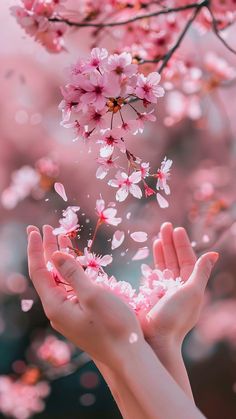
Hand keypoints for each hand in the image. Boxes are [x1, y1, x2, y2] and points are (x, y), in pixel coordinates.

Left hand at [27, 225, 143, 369]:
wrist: (128, 355)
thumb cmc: (114, 325)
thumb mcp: (93, 294)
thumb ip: (72, 273)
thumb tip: (55, 254)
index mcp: (56, 306)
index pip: (39, 271)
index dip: (37, 249)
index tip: (35, 230)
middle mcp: (58, 311)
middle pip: (48, 274)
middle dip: (47, 250)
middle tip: (46, 228)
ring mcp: (69, 314)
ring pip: (60, 281)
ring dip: (60, 259)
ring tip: (60, 238)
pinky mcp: (80, 316)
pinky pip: (70, 289)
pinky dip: (72, 271)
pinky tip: (76, 262)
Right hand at [140, 222, 218, 347]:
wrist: (155, 340)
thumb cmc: (175, 317)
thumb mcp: (192, 292)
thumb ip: (200, 272)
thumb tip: (213, 254)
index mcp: (191, 287)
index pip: (188, 260)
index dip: (183, 244)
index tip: (177, 229)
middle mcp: (178, 287)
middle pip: (176, 260)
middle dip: (171, 243)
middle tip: (165, 225)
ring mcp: (164, 290)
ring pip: (164, 265)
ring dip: (162, 249)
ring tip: (158, 234)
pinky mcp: (150, 294)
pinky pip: (153, 273)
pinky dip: (153, 262)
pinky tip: (152, 252)